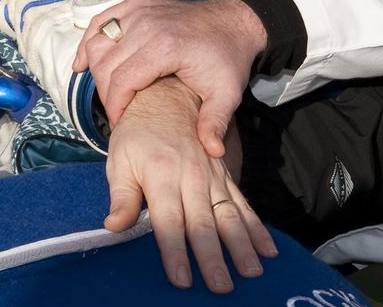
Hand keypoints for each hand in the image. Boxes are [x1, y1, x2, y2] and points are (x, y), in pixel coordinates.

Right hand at [73, 0, 266, 157]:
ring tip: (104, 91)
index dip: (115, 106)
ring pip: (99, 42)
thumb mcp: (227, 93)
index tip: (119, 124)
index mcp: (164, 46)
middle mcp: (146, 24)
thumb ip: (215, 122)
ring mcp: (140, 10)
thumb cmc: (228, 59)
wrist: (234, 22)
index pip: (122, 80)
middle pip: (106, 63)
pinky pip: (102, 21)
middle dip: (105, 93)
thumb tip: (212, 151)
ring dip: (95, 68)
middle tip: (116, 112)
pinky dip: (89, 40)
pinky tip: (83, 60)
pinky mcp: (137, 3)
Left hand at [105, 77, 277, 291]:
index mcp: (161, 175)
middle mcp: (191, 177)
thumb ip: (122, 196)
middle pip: (203, 224)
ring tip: (251, 273)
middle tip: (220, 287)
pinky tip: (268, 250)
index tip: (181, 280)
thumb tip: (114, 227)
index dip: (174, 252)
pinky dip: (256, 227)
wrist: (166, 97)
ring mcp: (212, 176)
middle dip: (212, 257)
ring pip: (229, 215)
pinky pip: (244, 203)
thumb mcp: (119, 159)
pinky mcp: (226, 175)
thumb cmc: (136, 134)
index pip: (168, 222)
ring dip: (241, 246)